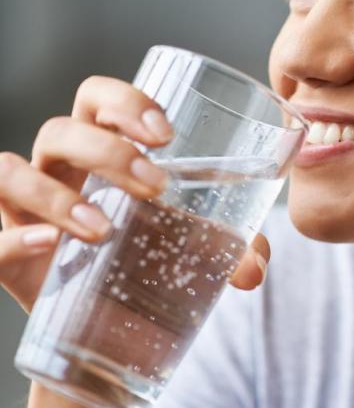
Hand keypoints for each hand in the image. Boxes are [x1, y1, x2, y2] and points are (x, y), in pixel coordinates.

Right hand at [0, 76, 269, 313]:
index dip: (124, 101)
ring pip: (11, 171)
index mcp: (101, 151)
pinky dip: (14, 237)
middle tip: (154, 186)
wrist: (112, 327)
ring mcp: (22, 209)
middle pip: (61, 131)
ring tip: (104, 229)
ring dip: (58, 196)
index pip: (97, 99)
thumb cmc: (150, 262)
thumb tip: (255, 266)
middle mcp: (57, 170)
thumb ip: (232, 248)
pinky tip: (50, 244)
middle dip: (107, 151)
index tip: (166, 134)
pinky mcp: (5, 252)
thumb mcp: (194, 249)